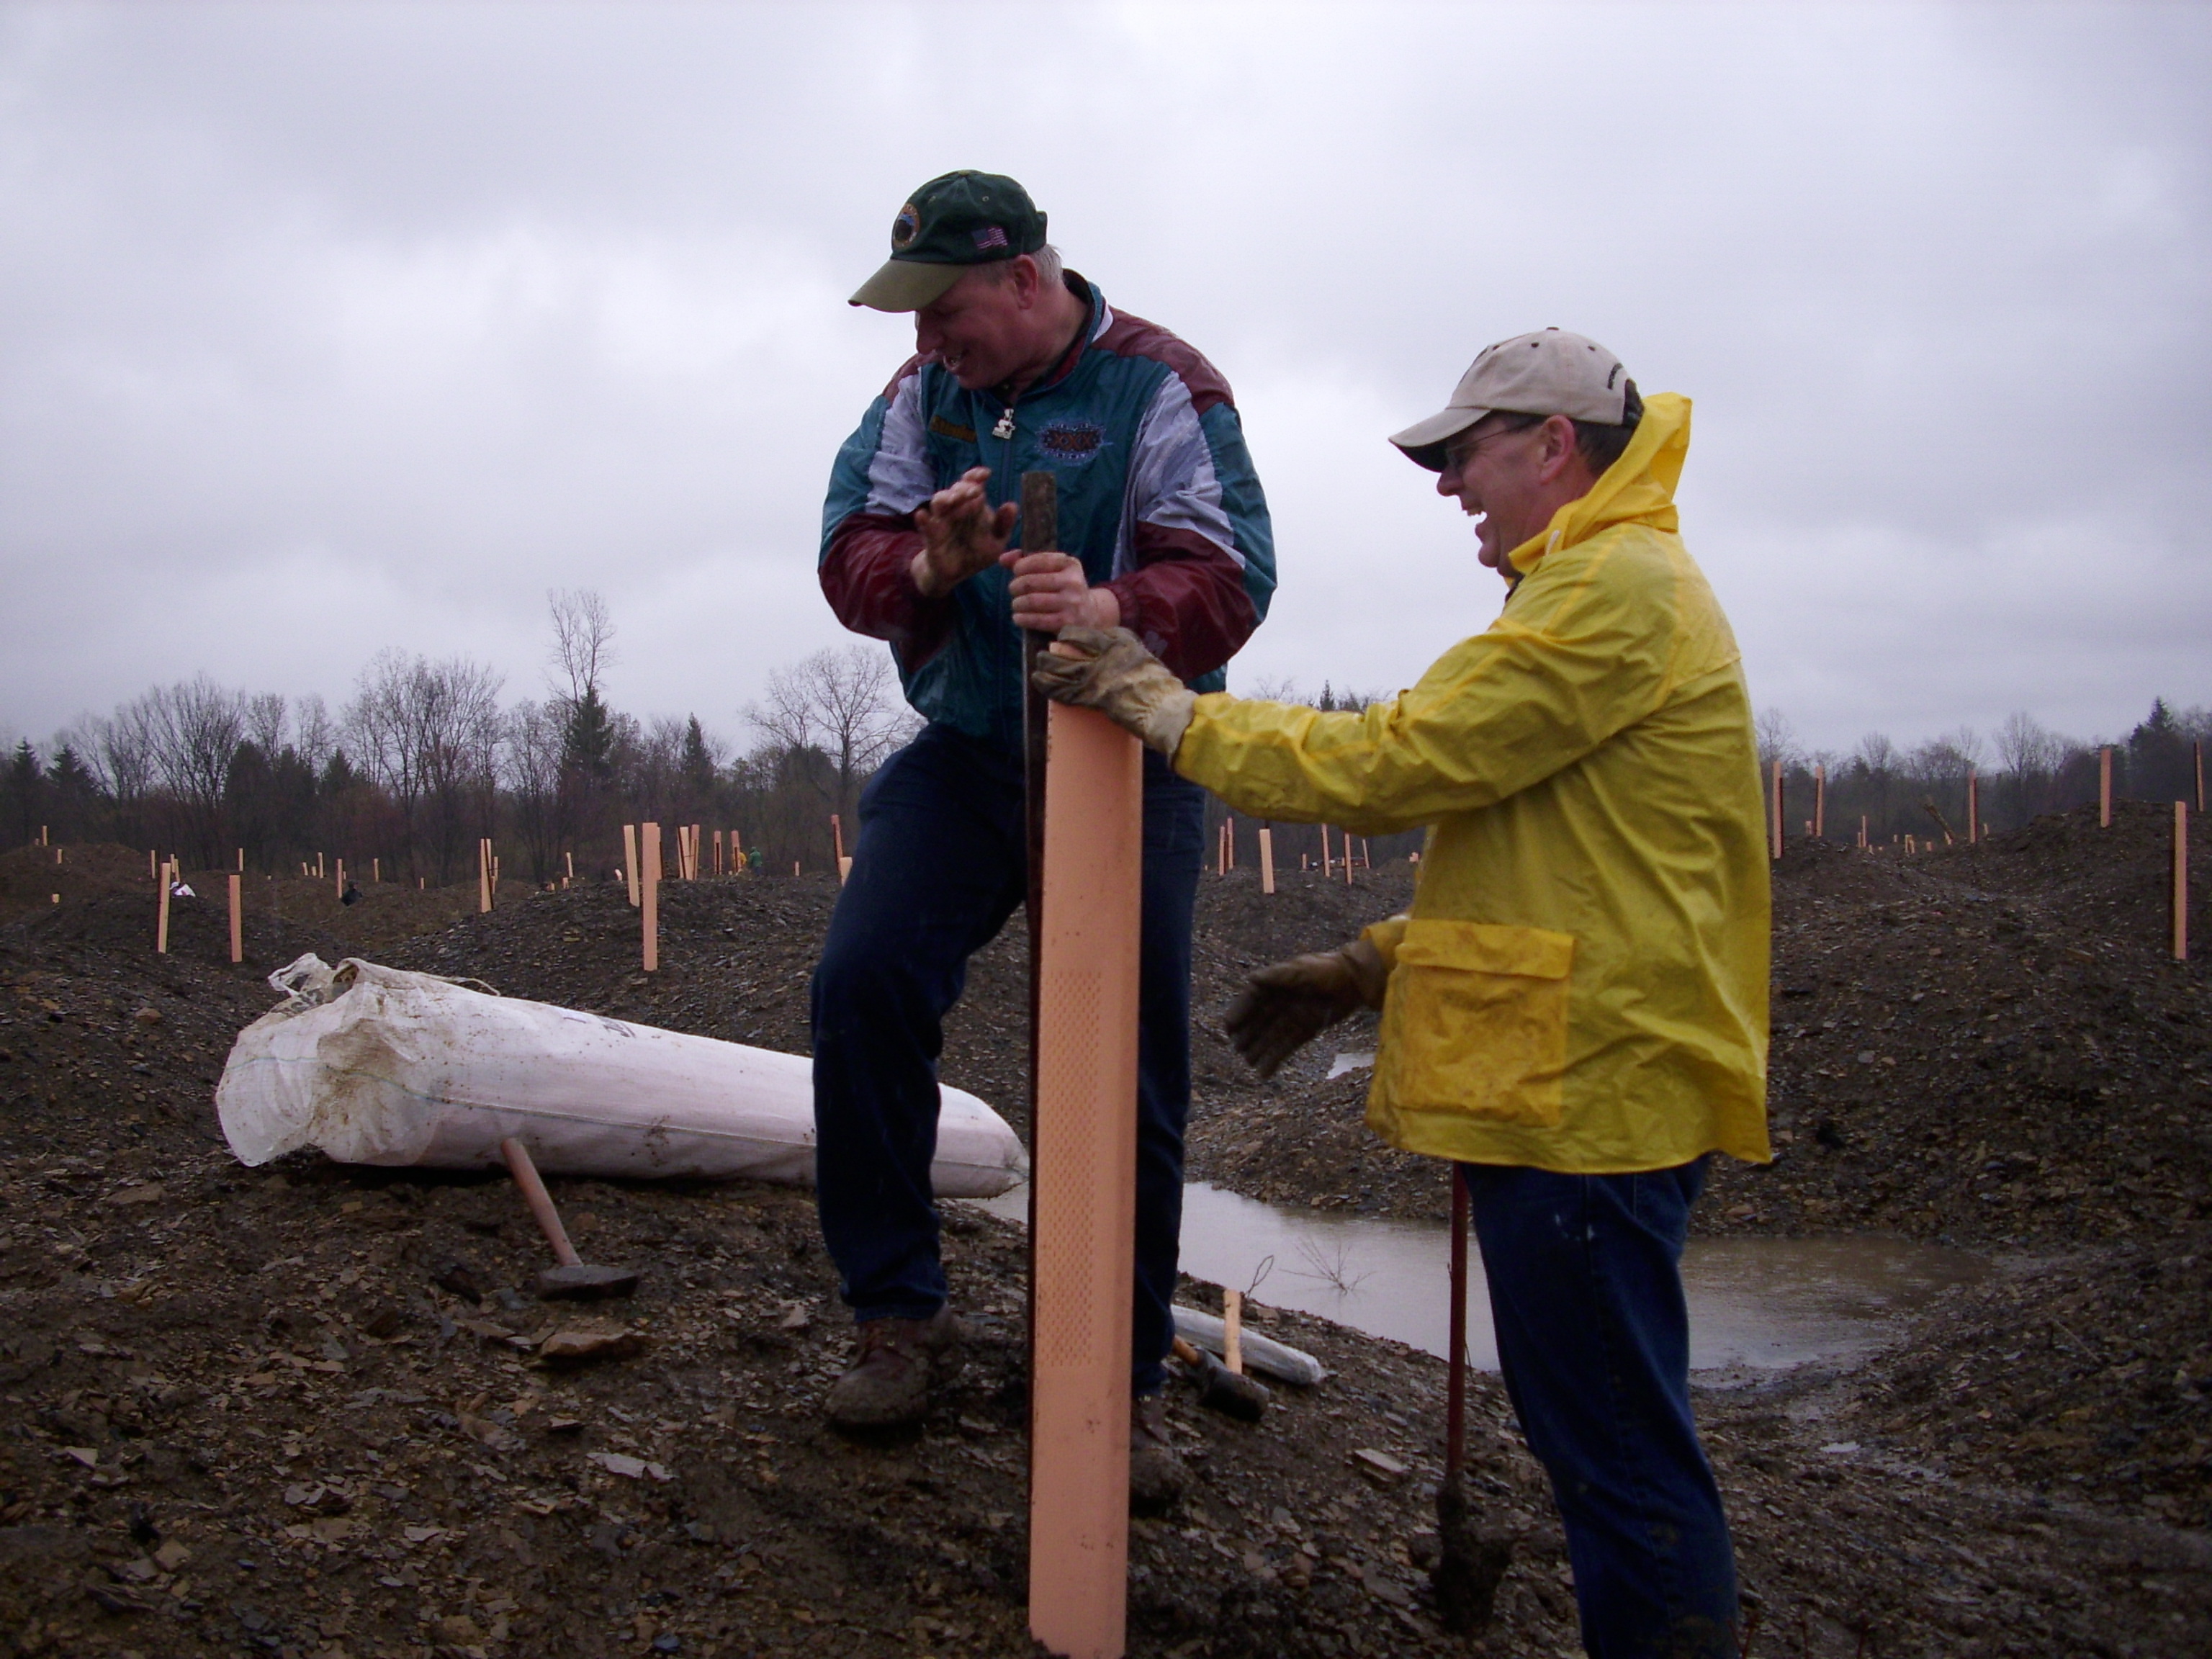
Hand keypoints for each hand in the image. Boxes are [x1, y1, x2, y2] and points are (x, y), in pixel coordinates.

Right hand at [911, 467, 1015, 596]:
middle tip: (975, 491)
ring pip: (939, 502)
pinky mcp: (930, 537)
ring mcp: (941, 521)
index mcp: (972, 505)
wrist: (955, 574)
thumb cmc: (977, 553)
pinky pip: (925, 526)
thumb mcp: (995, 542)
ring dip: (945, 498)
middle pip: (956, 491)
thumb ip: (1003, 525)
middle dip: (964, 489)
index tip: (985, 474)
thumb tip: (1012, 505)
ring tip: (953, 499)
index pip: (972, 484)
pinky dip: (922, 520)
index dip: (976, 476)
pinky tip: (921, 515)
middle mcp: (955, 508)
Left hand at [1003, 549, 1120, 634]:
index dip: (1020, 566)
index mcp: (1070, 564)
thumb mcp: (1053, 571)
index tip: (1016, 573)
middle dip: (1015, 586)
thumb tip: (1003, 558)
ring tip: (1016, 605)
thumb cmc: (1064, 590)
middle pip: (1030, 582)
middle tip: (1014, 591)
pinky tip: (1018, 618)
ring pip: (1031, 601)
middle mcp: (1073, 582)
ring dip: (1017, 604)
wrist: (1090, 615)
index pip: (1037, 560)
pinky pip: (1037, 620)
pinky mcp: (1067, 622)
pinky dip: (1022, 619)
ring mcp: (1071, 603)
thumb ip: (1027, 561)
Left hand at [1030, 626, 1195, 756]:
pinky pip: (1061, 691)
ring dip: (1045, 667)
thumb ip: (1119, 643)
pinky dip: (1047, 686)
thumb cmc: (1154, 680)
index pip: (1081, 633)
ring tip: (1039, 665)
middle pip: (1065, 650)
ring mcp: (1093, 679)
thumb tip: (1103, 639)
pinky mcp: (1089, 698)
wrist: (1159, 705)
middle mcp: (1100, 658)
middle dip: (1052, 651)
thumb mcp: (1137, 651)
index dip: (1068, 634)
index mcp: (1114, 643)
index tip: (1063, 636)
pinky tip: (1039, 681)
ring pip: (1058, 669)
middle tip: (1045, 653)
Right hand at [1223, 939, 1389, 1079]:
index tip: (1228, 1028)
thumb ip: (1276, 976)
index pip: (1252, 999)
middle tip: (1237, 1049)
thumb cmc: (1326, 969)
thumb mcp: (1299, 969)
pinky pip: (1286, 1046)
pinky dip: (1275, 1059)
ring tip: (1248, 1063)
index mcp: (1276, 984)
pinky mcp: (1306, 1030)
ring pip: (1271, 1037)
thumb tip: (1251, 980)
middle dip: (1247, 1035)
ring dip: (1259, 1050)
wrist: (1354, 980)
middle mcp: (1281, 1001)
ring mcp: (1293, 1017)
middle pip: (1259, 1021)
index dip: (1239, 1012)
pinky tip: (1264, 1072)